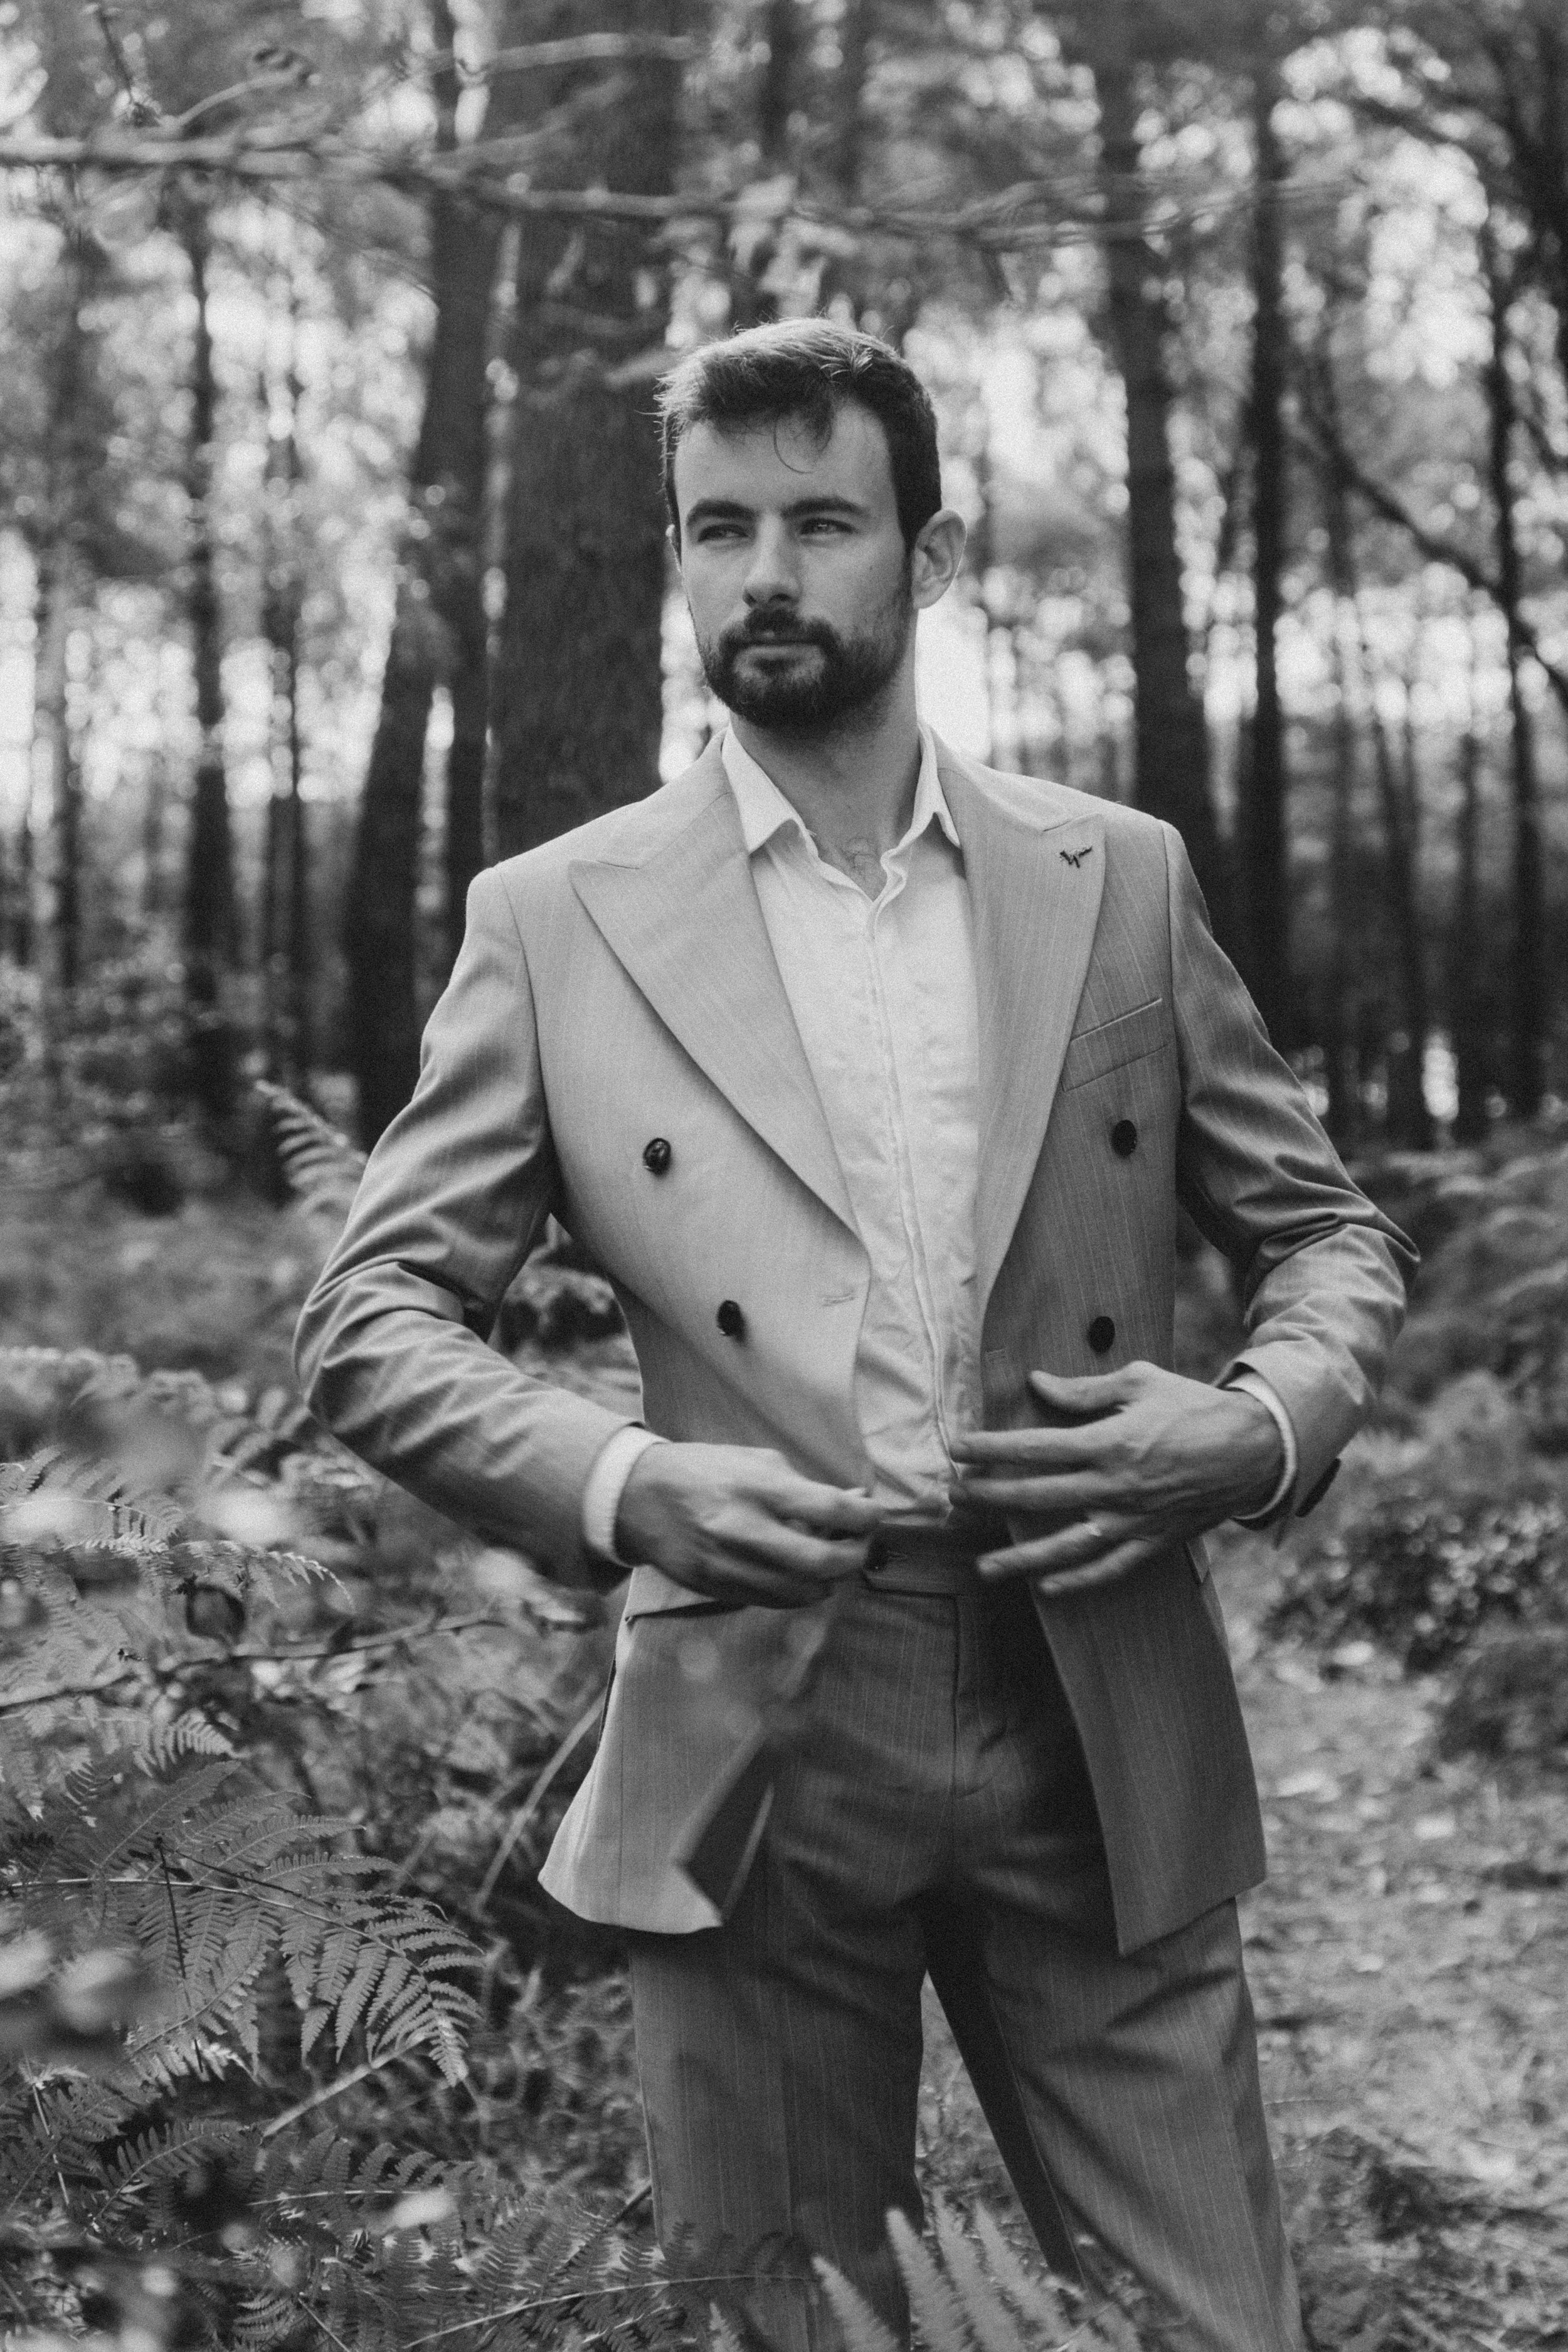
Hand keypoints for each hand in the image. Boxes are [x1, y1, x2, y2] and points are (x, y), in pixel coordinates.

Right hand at [615, 1443, 881, 1607]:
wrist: (639, 1498)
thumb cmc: (705, 1472)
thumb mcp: (756, 1462)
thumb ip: (805, 1486)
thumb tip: (856, 1502)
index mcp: (755, 1486)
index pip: (829, 1508)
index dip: (865, 1516)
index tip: (874, 1514)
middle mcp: (742, 1529)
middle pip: (822, 1562)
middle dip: (854, 1557)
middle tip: (860, 1545)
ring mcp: (729, 1565)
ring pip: (802, 1592)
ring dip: (829, 1579)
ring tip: (831, 1559)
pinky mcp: (719, 1589)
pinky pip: (775, 1601)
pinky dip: (798, 1590)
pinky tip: (801, 1573)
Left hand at [949, 1363, 1282, 1594]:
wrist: (1254, 1449)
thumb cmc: (1194, 1407)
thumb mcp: (1140, 1381)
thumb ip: (1085, 1390)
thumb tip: (1037, 1385)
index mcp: (1110, 1442)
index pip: (1034, 1448)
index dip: (990, 1448)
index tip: (957, 1448)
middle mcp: (1115, 1486)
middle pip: (1038, 1497)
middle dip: (990, 1497)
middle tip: (954, 1497)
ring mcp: (1133, 1520)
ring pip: (1066, 1545)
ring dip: (1021, 1558)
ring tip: (983, 1567)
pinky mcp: (1152, 1542)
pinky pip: (1109, 1569)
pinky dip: (1077, 1581)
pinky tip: (1046, 1587)